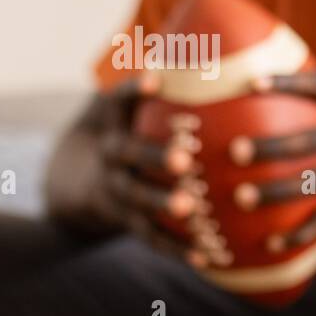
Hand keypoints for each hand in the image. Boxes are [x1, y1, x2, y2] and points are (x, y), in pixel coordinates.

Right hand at [47, 73, 205, 262]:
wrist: (77, 179)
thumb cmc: (130, 128)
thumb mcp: (131, 104)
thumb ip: (173, 85)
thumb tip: (239, 58)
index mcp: (113, 121)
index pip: (119, 101)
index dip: (133, 91)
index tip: (154, 81)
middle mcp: (111, 154)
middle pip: (129, 154)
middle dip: (155, 155)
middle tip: (184, 159)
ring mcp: (116, 189)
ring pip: (137, 198)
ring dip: (163, 203)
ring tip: (190, 208)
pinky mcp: (125, 221)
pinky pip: (151, 237)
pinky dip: (178, 248)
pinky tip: (209, 257)